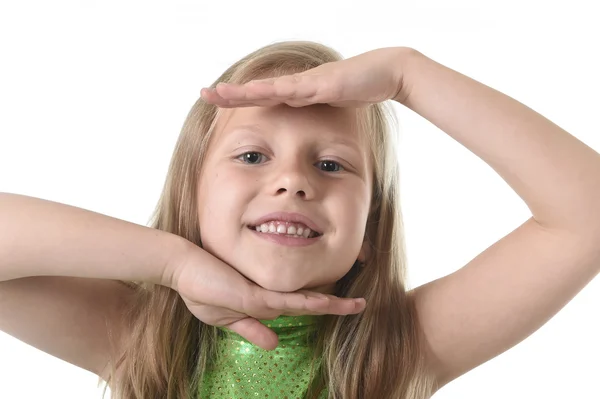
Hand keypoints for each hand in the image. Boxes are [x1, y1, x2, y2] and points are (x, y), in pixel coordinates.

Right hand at [165, 241, 365, 349]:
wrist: (183, 268)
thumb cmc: (202, 289)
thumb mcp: (228, 318)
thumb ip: (252, 330)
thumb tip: (275, 345)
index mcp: (265, 301)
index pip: (300, 305)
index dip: (323, 305)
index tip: (344, 305)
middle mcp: (270, 296)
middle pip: (310, 302)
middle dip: (337, 304)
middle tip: (362, 304)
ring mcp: (265, 294)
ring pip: (306, 301)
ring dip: (332, 304)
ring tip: (357, 305)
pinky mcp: (256, 295)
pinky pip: (289, 302)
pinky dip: (310, 303)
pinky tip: (329, 304)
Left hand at [200, 47, 410, 107]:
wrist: (386, 73)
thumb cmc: (359, 88)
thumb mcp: (331, 105)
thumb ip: (315, 111)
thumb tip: (302, 123)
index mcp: (297, 93)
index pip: (262, 97)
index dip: (239, 99)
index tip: (216, 100)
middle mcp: (298, 85)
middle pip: (258, 91)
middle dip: (231, 93)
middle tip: (204, 93)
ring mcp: (309, 83)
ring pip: (270, 88)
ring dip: (245, 91)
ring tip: (220, 92)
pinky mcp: (324, 84)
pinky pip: (296, 89)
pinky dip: (275, 91)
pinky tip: (258, 92)